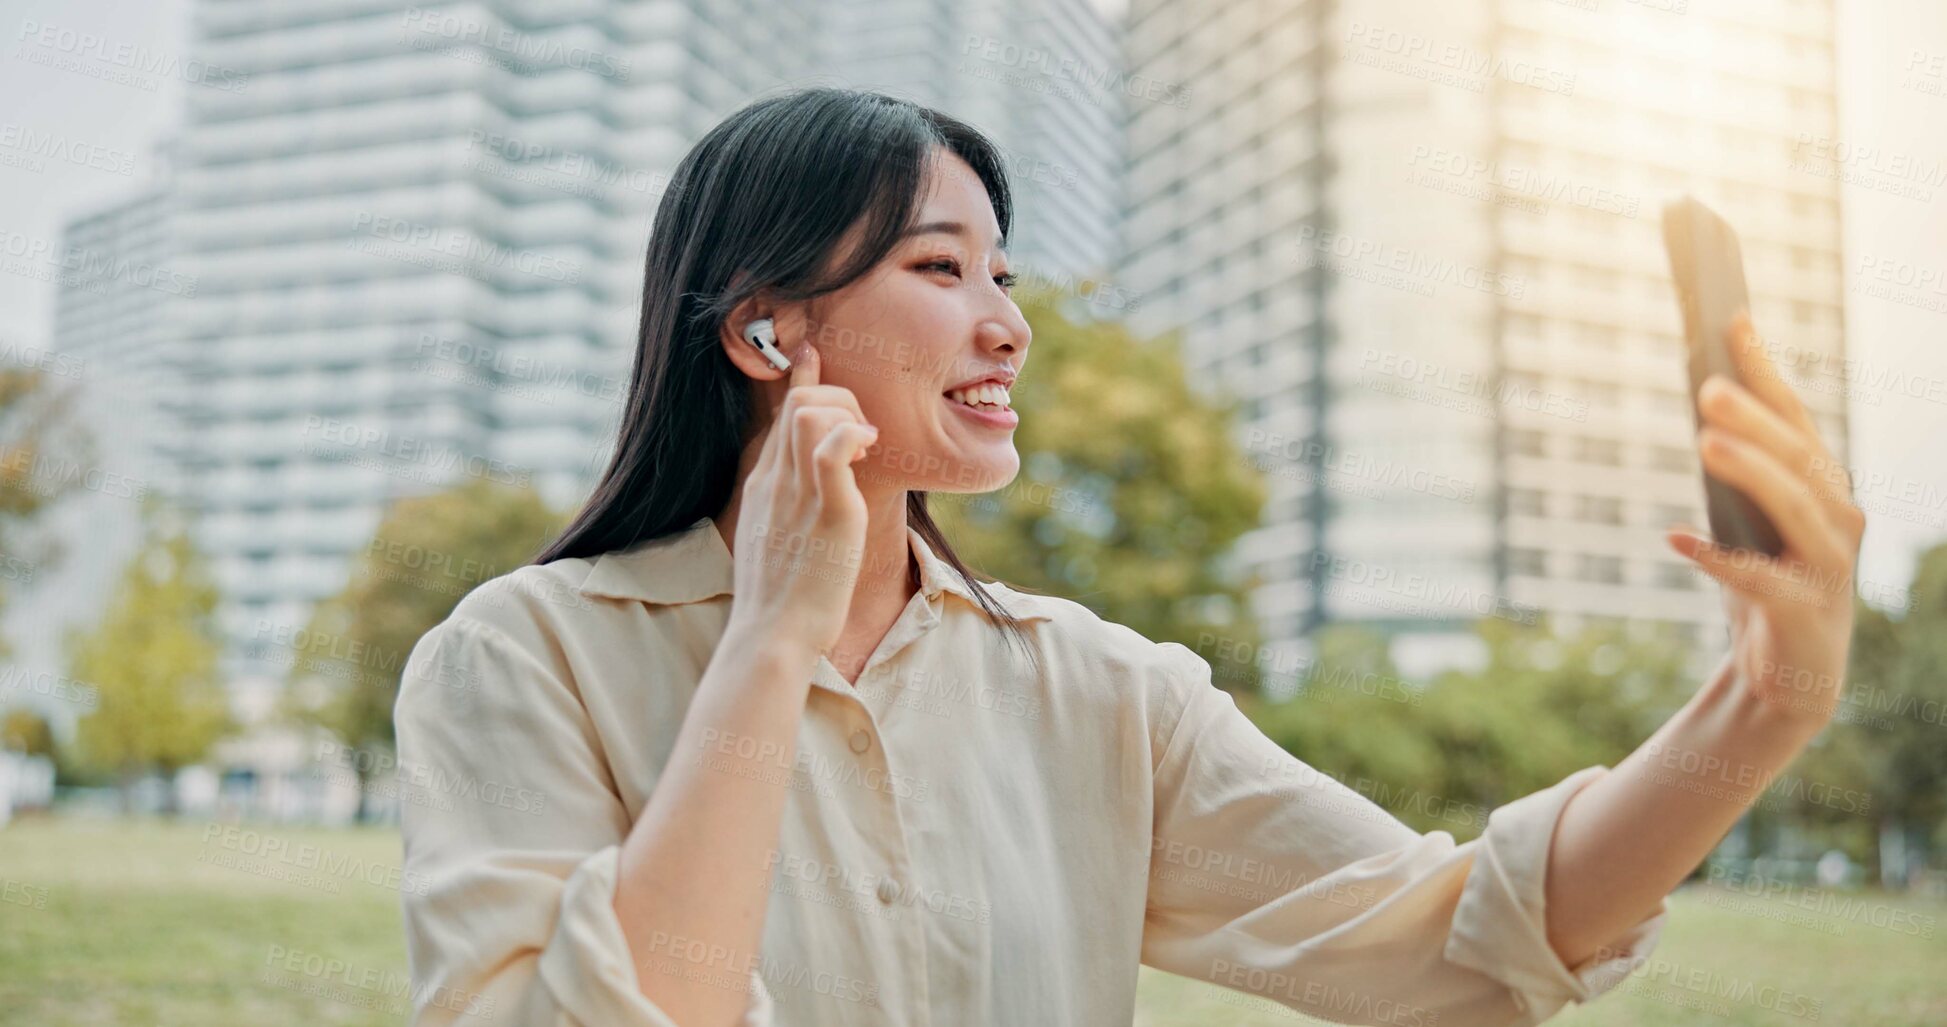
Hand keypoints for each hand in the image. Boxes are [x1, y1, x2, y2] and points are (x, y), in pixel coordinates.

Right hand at [726, 341, 879, 658]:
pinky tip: (868, 446)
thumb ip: (788, 511)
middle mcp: (775, 481)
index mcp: (762, 487)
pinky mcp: (828, 510)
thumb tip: (812, 498)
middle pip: (796, 405)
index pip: (780, 417)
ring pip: (810, 414)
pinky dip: (852, 432)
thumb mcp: (775, 544)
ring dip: (846, 412)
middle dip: (835, 396)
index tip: (813, 357)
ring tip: (865, 443)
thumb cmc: (780, 602)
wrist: (770, 637)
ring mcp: (798, 493)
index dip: (802, 383)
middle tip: (862, 428)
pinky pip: (831, 447)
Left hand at [1665, 313, 1866, 731]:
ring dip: (1750, 473)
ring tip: (1704, 445)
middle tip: (1707, 386)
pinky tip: (1676, 539)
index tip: (1732, 319)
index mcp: (1824, 484)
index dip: (1766, 368)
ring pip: (1794, 508)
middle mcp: (1839, 516)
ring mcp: (1829, 565)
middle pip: (1798, 456)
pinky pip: (1761, 581)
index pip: (1795, 416)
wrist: (1788, 673)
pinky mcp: (1806, 612)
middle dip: (1755, 417)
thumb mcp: (1747, 519)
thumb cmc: (1763, 579)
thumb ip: (1735, 469)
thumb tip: (1699, 401)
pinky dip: (1720, 560)